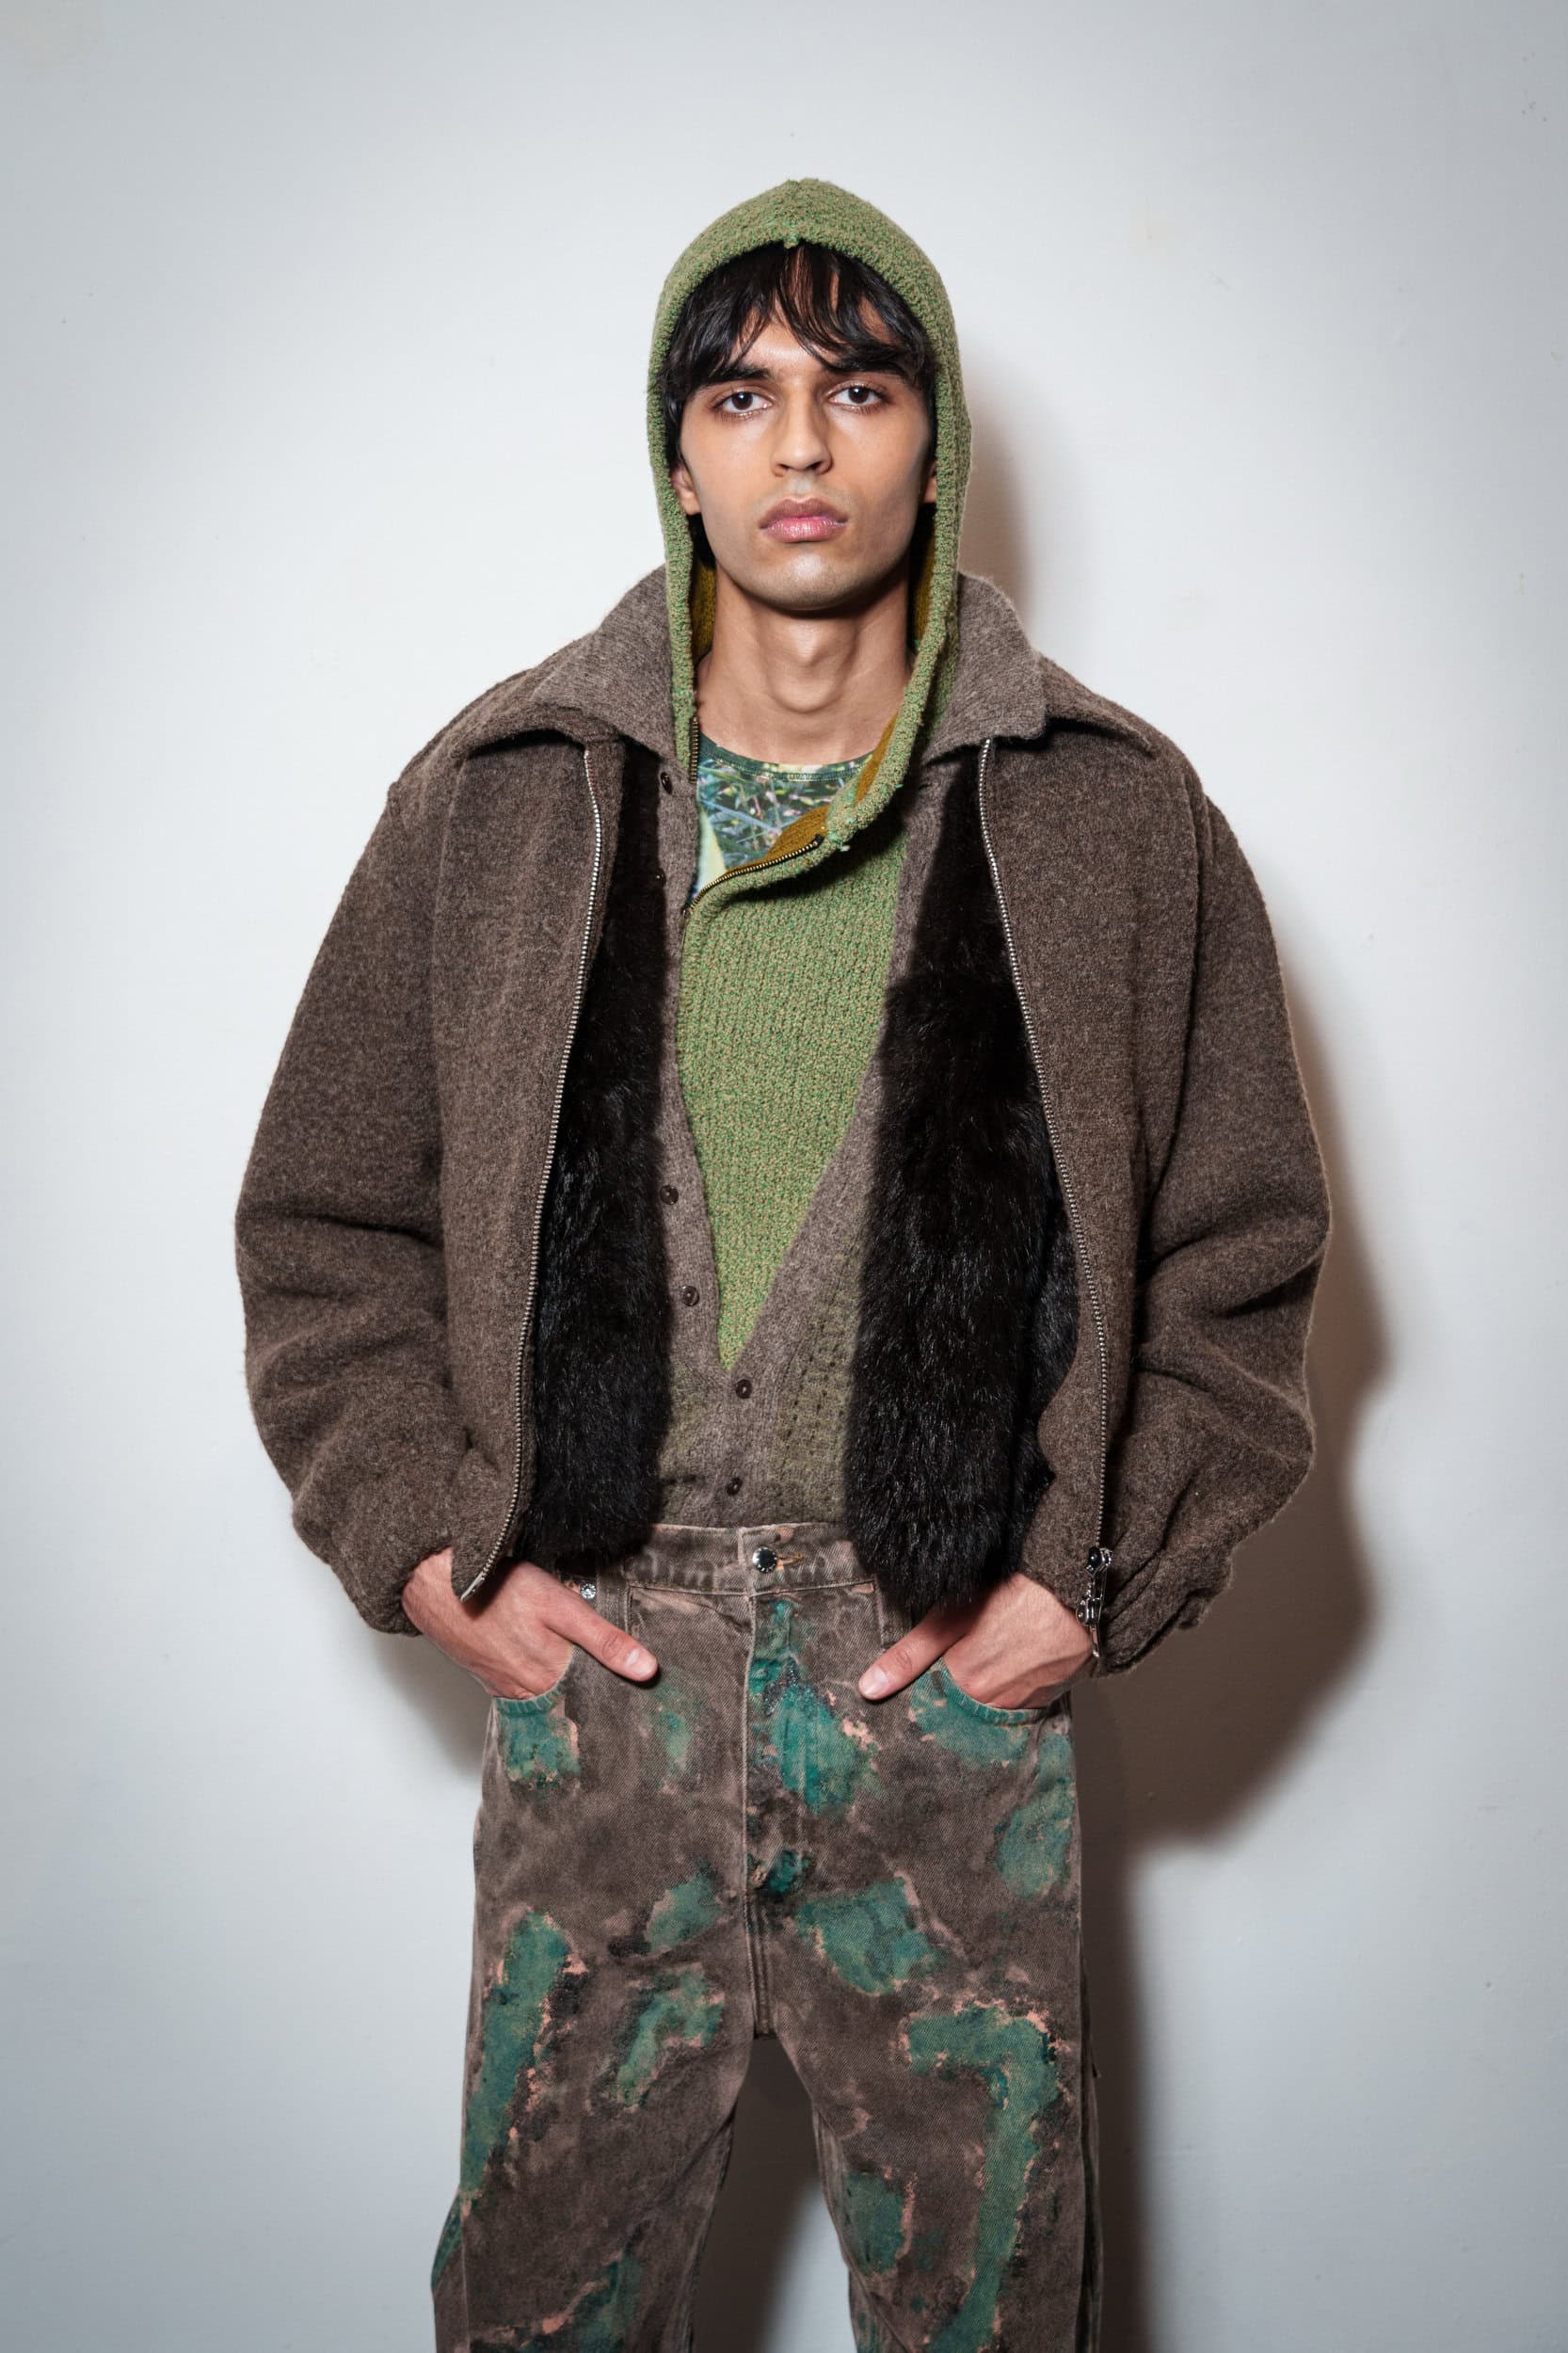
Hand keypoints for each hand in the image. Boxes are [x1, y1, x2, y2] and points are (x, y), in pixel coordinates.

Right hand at [401, 1548, 658, 1699]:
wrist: (436, 1585)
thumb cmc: (499, 1589)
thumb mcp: (562, 1607)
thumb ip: (604, 1641)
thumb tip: (648, 1670)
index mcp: (551, 1677)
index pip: (595, 1696)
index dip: (617, 1691)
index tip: (641, 1696)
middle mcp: (527, 1690)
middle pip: (570, 1698)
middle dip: (593, 1693)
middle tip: (622, 1692)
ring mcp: (503, 1685)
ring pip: (545, 1694)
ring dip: (564, 1688)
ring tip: (588, 1679)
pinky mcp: (487, 1675)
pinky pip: (520, 1687)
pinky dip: (537, 1682)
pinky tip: (545, 1668)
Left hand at [857, 1572, 1093, 1709]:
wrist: (1077, 1592)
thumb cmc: (1013, 1596)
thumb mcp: (950, 1618)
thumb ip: (910, 1655)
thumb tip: (869, 1688)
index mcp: (966, 1688)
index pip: (932, 1705)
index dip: (924, 1690)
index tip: (922, 1678)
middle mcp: (995, 1706)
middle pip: (963, 1706)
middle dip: (954, 1690)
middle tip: (960, 1658)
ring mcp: (1025, 1704)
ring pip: (991, 1703)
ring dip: (985, 1687)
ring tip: (987, 1654)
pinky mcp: (1049, 1696)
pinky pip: (1020, 1699)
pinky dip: (1012, 1684)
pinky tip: (1012, 1659)